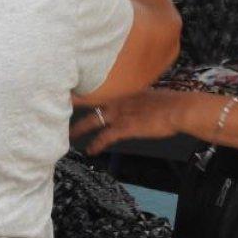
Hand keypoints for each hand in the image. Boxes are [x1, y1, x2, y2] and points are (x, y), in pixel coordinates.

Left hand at [70, 89, 195, 154]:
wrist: (179, 109)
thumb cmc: (169, 102)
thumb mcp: (147, 91)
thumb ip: (134, 92)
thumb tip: (130, 95)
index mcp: (123, 88)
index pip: (97, 86)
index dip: (82, 89)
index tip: (69, 91)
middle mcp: (118, 98)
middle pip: (88, 101)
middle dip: (72, 107)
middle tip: (57, 109)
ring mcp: (121, 113)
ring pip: (92, 120)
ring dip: (79, 129)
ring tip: (68, 137)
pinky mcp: (126, 127)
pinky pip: (105, 137)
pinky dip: (96, 144)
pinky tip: (91, 150)